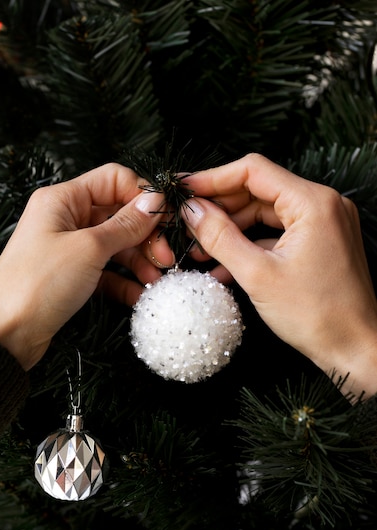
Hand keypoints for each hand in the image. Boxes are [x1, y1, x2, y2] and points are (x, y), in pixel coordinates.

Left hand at [0, 163, 170, 369]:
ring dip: (140, 262)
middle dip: (146, 235)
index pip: (112, 180)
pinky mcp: (74, 277)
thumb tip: (155, 201)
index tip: (165, 217)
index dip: (142, 195)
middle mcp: (67, 220)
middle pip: (119, 215)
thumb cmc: (38, 283)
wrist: (6, 333)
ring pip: (117, 246)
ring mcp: (70, 249)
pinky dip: (126, 283)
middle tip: (166, 257)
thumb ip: (126, 224)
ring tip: (157, 280)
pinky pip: (108, 273)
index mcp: (63, 199)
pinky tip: (141, 296)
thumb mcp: (89, 248)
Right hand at [182, 153, 376, 399]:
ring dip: (232, 230)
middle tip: (188, 225)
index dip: (213, 179)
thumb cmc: (317, 315)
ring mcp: (323, 224)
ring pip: (265, 213)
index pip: (253, 171)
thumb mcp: (257, 275)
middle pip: (258, 190)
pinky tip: (224, 265)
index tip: (185, 190)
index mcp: (313, 204)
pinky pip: (278, 233)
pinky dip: (251, 244)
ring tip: (201, 250)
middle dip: (220, 209)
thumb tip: (192, 210)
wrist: (354, 348)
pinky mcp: (320, 242)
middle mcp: (323, 205)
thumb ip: (220, 237)